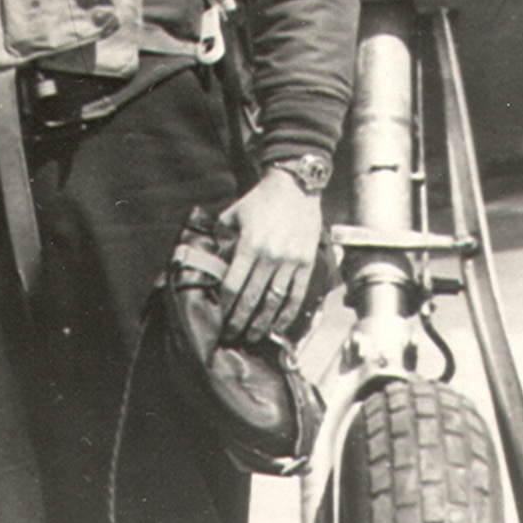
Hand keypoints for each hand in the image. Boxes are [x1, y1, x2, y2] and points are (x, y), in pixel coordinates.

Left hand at [217, 167, 322, 343]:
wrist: (295, 186)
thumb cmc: (261, 201)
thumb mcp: (233, 214)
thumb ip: (222, 239)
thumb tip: (216, 264)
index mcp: (250, 244)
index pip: (234, 285)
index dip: (226, 305)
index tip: (221, 318)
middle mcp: (271, 256)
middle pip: (252, 298)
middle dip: (240, 321)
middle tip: (232, 336)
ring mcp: (291, 261)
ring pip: (274, 301)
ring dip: (263, 323)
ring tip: (253, 336)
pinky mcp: (306, 263)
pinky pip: (296, 294)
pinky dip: (287, 313)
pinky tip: (278, 325)